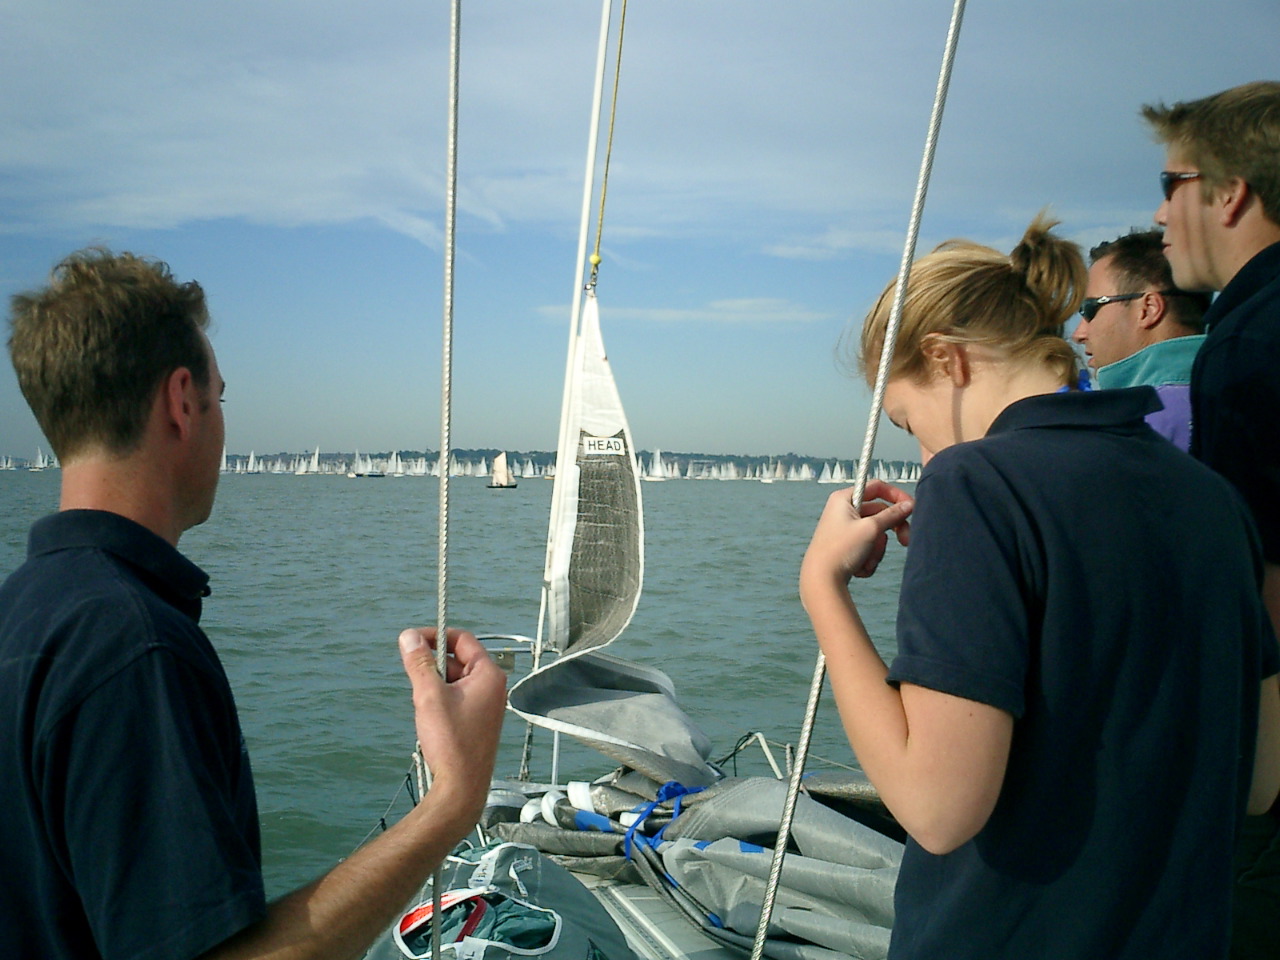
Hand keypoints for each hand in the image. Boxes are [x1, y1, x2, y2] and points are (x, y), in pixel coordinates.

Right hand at [398, 628, 505, 819]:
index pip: (463, 639)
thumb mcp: (429, 695)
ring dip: (435, 683)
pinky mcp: (478, 720)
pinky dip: (441, 698)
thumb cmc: (451, 742)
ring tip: (423, 703)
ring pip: (456, 679)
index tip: (412, 640)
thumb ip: (420, 663)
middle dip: (433, 663)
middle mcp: (493, 687)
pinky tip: (430, 716)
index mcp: (489, 675)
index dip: (436, 635)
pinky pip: (457, 697)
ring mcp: (487, 704)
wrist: (461, 787)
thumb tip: (409, 637)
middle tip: (414, 675)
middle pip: (459, 658)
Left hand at [802, 480, 913, 586]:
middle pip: (880, 513)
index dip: (896, 496)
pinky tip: (859, 568)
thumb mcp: (871, 529)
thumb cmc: (841, 550)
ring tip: (866, 560)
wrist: (822, 581)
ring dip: (877, 549)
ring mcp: (845, 529)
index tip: (912, 507)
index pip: (877, 487)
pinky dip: (869, 558)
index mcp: (844, 499)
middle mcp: (843, 511)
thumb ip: (892, 515)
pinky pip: (868, 547)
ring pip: (876, 533)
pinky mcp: (847, 546)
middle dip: (891, 530)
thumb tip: (908, 504)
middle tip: (905, 541)